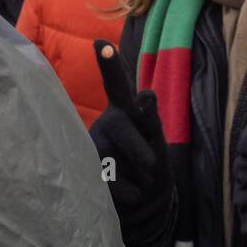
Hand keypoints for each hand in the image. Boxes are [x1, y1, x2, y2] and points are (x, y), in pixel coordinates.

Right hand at [90, 42, 173, 246]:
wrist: (144, 203)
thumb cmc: (152, 166)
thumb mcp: (159, 143)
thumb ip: (152, 121)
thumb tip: (147, 93)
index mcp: (125, 110)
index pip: (116, 84)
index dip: (108, 64)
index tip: (100, 44)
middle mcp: (105, 122)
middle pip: (119, 125)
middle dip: (137, 147)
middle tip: (151, 165)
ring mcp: (94, 146)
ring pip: (111, 156)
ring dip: (135, 175)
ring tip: (142, 182)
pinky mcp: (87, 170)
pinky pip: (107, 181)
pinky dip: (127, 192)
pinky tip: (130, 194)